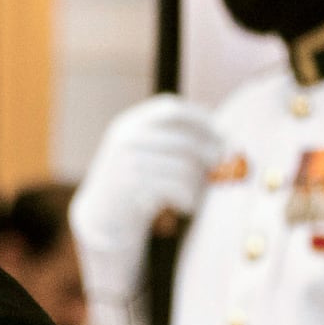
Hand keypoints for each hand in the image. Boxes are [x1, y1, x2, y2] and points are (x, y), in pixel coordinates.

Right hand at [89, 94, 223, 225]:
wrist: (101, 215)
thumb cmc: (133, 183)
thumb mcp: (142, 151)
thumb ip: (171, 138)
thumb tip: (222, 136)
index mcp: (129, 123)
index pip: (171, 108)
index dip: (199, 118)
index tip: (219, 132)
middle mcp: (126, 138)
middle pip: (184, 140)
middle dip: (209, 152)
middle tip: (218, 165)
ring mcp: (127, 160)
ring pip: (183, 166)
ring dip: (197, 183)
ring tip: (195, 194)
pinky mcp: (132, 185)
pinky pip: (175, 187)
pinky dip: (187, 199)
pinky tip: (185, 207)